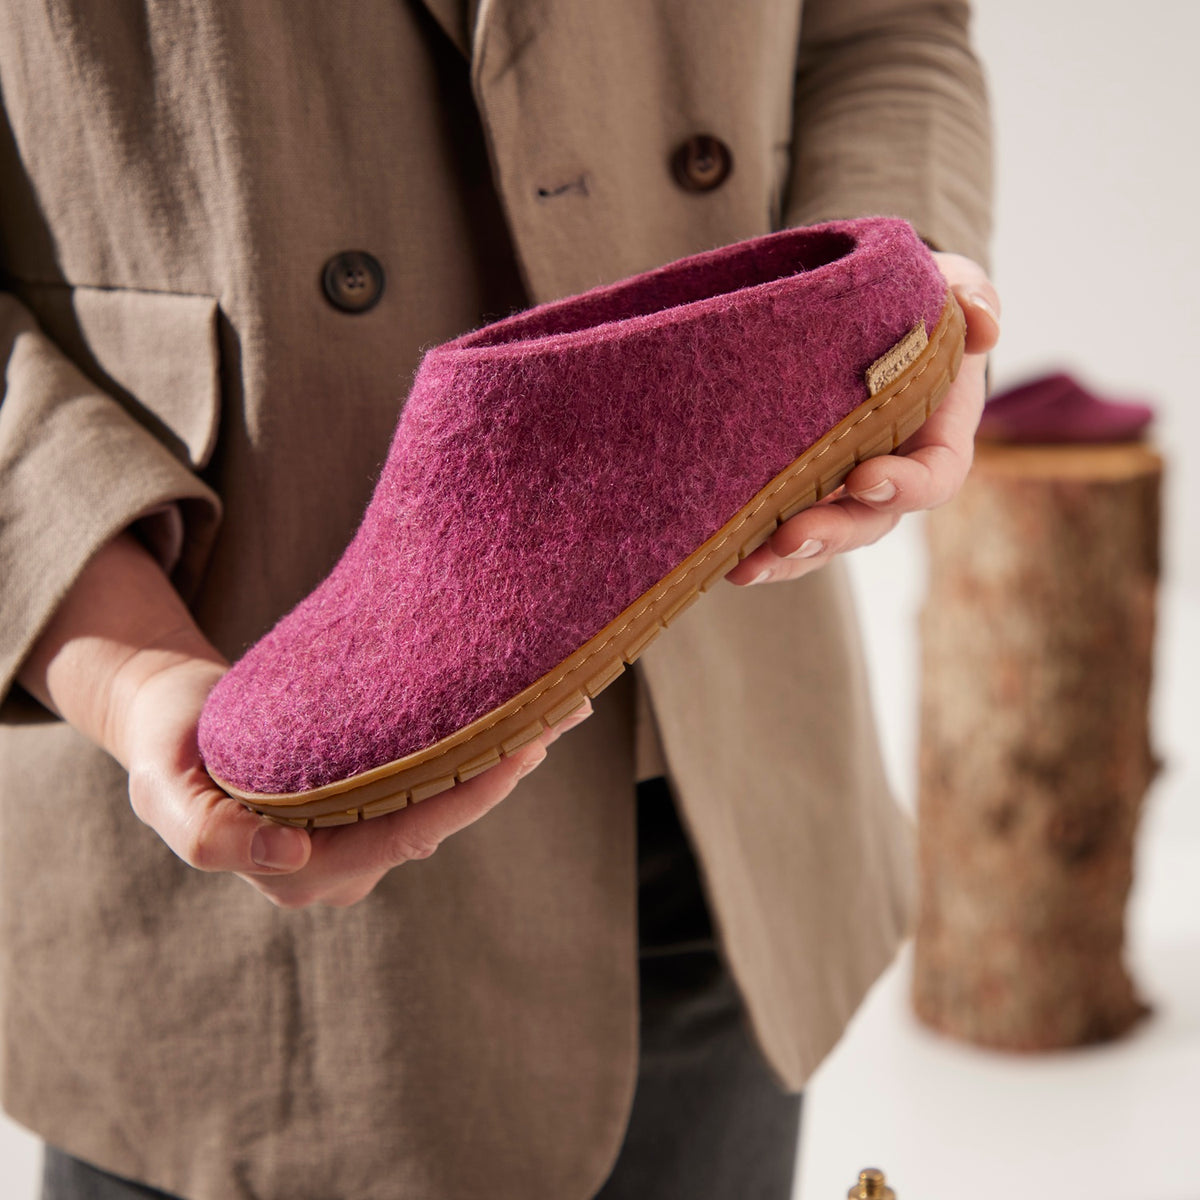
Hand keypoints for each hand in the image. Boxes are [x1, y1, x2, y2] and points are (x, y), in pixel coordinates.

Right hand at [122, 655, 589, 908]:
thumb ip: (209, 835)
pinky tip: (518, 716)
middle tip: (561, 712)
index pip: (404, 833)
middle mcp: (342, 866)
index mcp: (299, 873)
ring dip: (502, 756)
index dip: (468, 793)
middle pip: (441, 817)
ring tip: (557, 705)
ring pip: (446, 800)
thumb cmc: (167, 749)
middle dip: (504, 768)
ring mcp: (360, 837)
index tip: (518, 751)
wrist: (173, 720)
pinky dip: (476, 749)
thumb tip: (291, 856)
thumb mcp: (163, 790)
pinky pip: (433, 780)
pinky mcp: (371, 803)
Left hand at [725, 252, 999, 585]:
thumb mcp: (951, 289)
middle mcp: (893, 477)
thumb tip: (980, 321)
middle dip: (832, 532)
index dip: (906, 486)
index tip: (867, 477)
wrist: (869, 320)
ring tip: (745, 565)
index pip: (935, 477)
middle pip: (870, 521)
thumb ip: (971, 298)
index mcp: (937, 437)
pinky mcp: (804, 492)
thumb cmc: (917, 307)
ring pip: (824, 538)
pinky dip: (760, 549)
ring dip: (787, 556)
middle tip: (791, 534)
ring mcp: (845, 492)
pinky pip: (786, 532)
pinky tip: (727, 561)